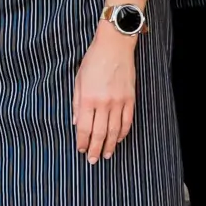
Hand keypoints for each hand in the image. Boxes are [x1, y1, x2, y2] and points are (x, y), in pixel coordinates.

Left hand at [70, 19, 138, 162]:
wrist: (115, 45)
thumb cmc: (93, 60)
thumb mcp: (78, 80)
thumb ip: (76, 103)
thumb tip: (76, 123)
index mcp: (88, 98)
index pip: (84, 128)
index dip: (82, 141)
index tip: (81, 150)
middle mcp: (103, 103)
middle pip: (99, 133)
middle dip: (95, 149)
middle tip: (93, 160)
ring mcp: (119, 102)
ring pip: (114, 131)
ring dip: (109, 145)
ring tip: (106, 155)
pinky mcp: (130, 99)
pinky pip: (127, 121)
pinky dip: (122, 133)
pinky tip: (118, 140)